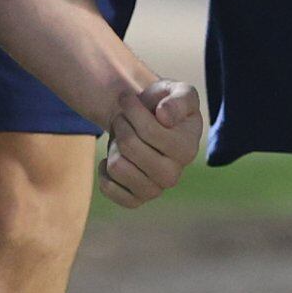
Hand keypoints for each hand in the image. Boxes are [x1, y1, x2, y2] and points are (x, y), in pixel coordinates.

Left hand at [93, 79, 203, 205]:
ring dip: (113, 146)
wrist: (150, 126)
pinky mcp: (135, 200)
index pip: (149, 130)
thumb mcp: (179, 92)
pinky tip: (117, 158)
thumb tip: (165, 116)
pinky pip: (108, 187)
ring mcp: (155, 190)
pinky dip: (104, 169)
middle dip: (121, 124)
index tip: (128, 98)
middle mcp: (174, 175)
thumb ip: (179, 99)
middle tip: (125, 119)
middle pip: (128, 146)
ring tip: (124, 139)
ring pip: (116, 166)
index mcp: (187, 149)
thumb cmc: (165, 105)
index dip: (131, 109)